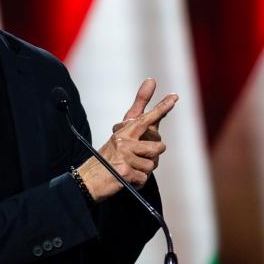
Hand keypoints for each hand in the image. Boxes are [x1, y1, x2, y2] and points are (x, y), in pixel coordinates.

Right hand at [79, 79, 176, 200]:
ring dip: (143, 171)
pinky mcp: (124, 172)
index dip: (161, 108)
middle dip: (152, 156)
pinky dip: (137, 182)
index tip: (174, 97)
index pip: (146, 118)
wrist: (88, 180)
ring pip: (152, 165)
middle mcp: (123, 141)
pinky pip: (144, 178)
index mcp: (123, 132)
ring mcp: (123, 156)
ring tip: (129, 169)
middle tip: (135, 159)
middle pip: (157, 147)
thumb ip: (138, 113)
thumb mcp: (120, 135)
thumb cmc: (107, 157)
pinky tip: (125, 179)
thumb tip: (150, 81)